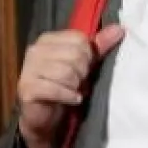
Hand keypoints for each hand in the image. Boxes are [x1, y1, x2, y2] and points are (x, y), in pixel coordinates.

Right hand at [16, 25, 124, 147]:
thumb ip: (99, 47)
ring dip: (76, 86)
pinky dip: (69, 96)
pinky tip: (72, 100)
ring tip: (74, 91)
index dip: (89, 56)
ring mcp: (28, 69)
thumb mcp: (84, 65)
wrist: (44, 118)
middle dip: (83, 73)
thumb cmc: (64, 88)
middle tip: (79, 83)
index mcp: (47, 40)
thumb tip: (120, 29)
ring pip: (67, 73)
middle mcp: (35, 51)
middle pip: (75, 55)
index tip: (85, 69)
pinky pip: (56, 89)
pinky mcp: (27, 88)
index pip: (79, 39)